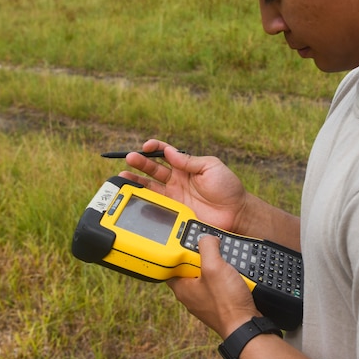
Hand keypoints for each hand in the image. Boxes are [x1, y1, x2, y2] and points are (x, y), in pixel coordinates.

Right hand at [119, 139, 245, 232]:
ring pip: (150, 186)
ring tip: (123, 176)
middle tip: (129, 158)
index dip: (155, 148)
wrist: (235, 212)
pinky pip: (156, 204)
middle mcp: (178, 179)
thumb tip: (169, 152)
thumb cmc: (227, 187)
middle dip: (140, 162)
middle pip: (154, 169)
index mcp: (187, 166)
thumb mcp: (211, 166)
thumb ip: (189, 161)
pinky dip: (144, 200)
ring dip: (136, 180)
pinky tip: (134, 195)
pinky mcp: (175, 211)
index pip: (166, 153)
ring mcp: (175, 195)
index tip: (146, 146)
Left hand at [167, 234, 257, 336]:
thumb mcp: (214, 267)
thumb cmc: (227, 302)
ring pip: (208, 273)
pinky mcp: (218, 302)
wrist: (245, 325)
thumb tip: (206, 238)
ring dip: (218, 264)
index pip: (172, 263)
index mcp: (182, 287)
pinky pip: (219, 282)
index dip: (180, 249)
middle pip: (192, 265)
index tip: (192, 241)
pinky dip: (226, 275)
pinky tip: (235, 273)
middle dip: (204, 255)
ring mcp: (205, 299)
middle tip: (215, 249)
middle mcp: (191, 294)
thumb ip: (207, 247)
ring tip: (228, 262)